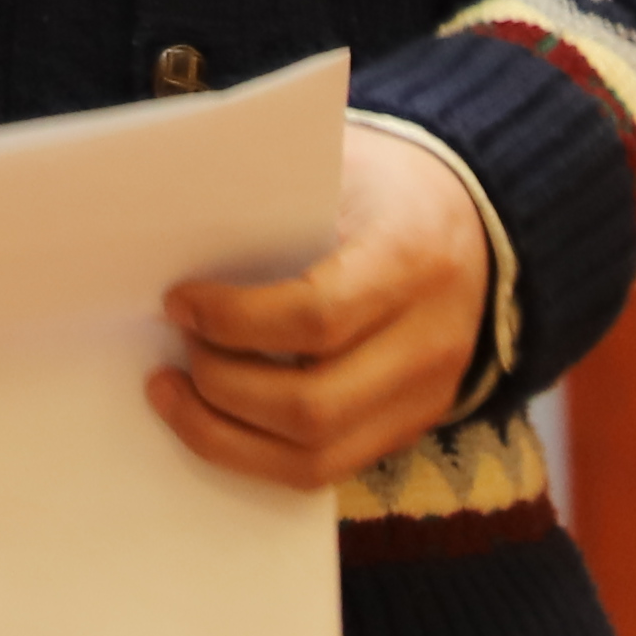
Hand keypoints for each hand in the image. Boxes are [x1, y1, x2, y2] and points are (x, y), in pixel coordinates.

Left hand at [152, 116, 494, 491]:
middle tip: (175, 351)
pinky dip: (257, 453)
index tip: (177, 303)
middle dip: (222, 387)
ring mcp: (427, 397)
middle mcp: (430, 341)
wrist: (467, 222)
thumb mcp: (338, 167)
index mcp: (410, 259)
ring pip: (316, 456)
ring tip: (174, 391)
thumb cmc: (380, 187)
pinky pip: (327, 469)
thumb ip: (270, 203)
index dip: (234, 320)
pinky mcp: (410, 428)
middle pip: (312, 405)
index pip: (317, 315)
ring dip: (226, 436)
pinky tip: (216, 418)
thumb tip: (168, 237)